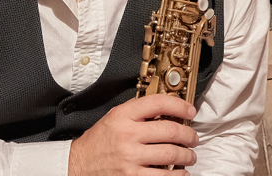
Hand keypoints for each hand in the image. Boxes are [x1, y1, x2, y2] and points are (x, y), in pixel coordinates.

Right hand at [67, 94, 198, 175]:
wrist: (78, 165)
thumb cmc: (98, 142)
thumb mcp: (113, 117)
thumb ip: (136, 110)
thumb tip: (164, 106)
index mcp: (123, 116)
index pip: (158, 103)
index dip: (179, 106)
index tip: (190, 111)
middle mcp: (128, 136)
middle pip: (170, 131)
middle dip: (189, 135)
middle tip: (193, 138)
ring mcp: (131, 159)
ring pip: (171, 154)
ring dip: (187, 156)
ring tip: (190, 156)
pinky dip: (178, 175)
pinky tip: (180, 172)